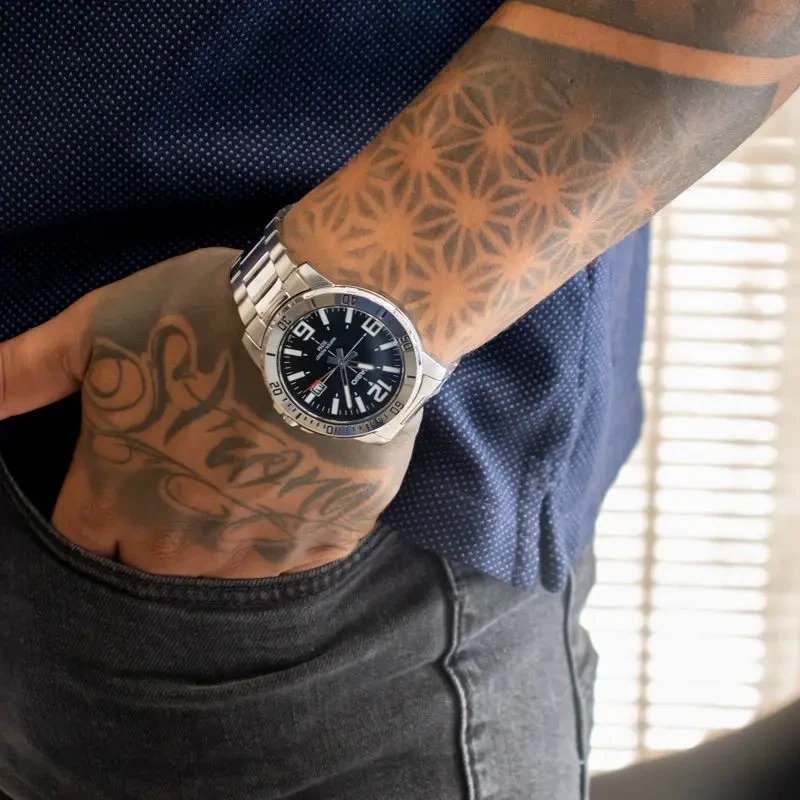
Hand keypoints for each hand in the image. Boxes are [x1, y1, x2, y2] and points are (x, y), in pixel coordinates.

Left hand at [0, 248, 420, 577]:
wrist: (328, 325)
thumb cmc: (205, 319)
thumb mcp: (96, 327)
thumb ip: (19, 372)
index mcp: (120, 496)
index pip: (84, 542)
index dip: (98, 515)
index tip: (124, 484)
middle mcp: (184, 542)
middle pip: (151, 568)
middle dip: (157, 534)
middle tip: (188, 479)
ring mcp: (261, 548)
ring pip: (224, 573)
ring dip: (224, 538)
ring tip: (243, 483)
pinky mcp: (328, 539)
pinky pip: (296, 560)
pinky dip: (290, 533)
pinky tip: (296, 491)